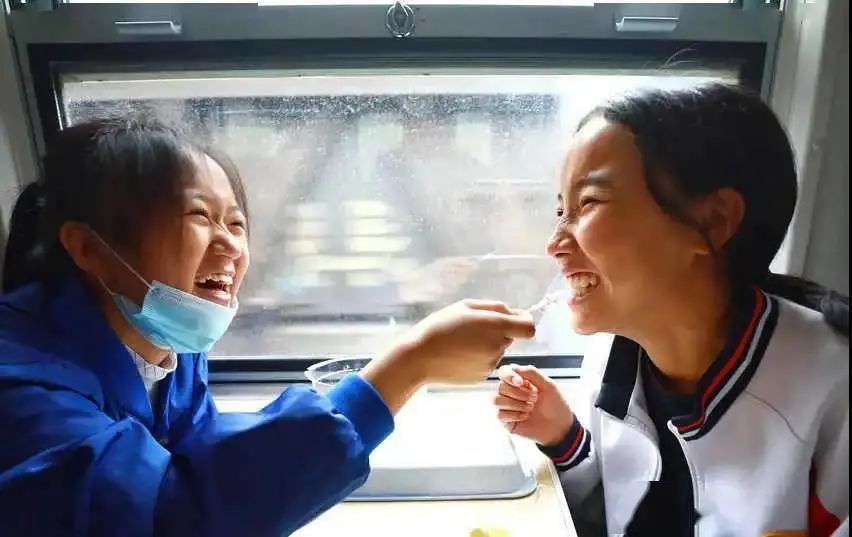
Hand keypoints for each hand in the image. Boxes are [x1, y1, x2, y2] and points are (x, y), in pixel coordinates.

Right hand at [363, 300, 534, 413]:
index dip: (523, 321)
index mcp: (496, 327)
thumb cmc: (440, 327)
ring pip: (497, 350)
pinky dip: (478, 357)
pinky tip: (459, 354)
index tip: (512, 319)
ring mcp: (491, 364)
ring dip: (487, 344)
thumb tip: (512, 312)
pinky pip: (487, 362)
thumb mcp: (465, 306)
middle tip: (473, 327)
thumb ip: (494, 307)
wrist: (419, 357)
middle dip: (499, 331)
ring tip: (462, 342)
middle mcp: (498, 347)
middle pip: (510, 337)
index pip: (529, 327)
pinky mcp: (482, 376)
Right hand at [494, 364, 574, 445]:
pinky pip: (500, 414)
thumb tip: (513, 368)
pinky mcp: (506, 421)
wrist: (560, 427)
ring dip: (515, 404)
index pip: (503, 372)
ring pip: (497, 400)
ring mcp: (507, 407)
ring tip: (530, 408)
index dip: (508, 375)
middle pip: (501, 386)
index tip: (521, 382)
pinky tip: (525, 416)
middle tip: (535, 398)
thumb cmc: (555, 405)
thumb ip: (531, 373)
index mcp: (520, 381)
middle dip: (519, 393)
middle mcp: (511, 392)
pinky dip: (514, 415)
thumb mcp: (548, 385)